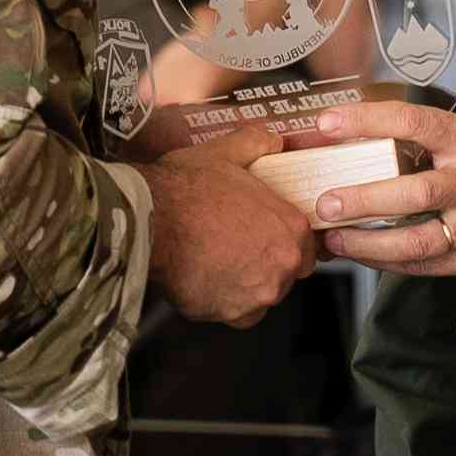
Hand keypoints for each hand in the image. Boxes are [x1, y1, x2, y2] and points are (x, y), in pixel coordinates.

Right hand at [143, 136, 318, 323]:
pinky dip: (223, 299)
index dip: (283, 237)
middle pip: (286, 272)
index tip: (265, 233)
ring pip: (261, 294)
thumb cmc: (185, 189)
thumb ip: (258, 143)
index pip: (306, 245)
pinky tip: (206, 276)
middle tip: (237, 244)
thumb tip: (271, 142)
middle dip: (266, 261)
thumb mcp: (227, 151)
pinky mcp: (227, 314)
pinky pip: (234, 312)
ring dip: (246, 282)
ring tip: (217, 258)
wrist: (149, 221)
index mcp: (290, 229)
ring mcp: (256, 294)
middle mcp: (281, 266)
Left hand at [308, 103, 455, 276]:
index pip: (413, 124)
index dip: (367, 121)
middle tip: (324, 203)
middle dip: (361, 200)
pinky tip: (371, 259)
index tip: (329, 122)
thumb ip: (444, 143)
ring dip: (369, 244)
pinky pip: (431, 266)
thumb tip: (387, 146)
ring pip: (417, 240)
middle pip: (410, 192)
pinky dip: (396, 264)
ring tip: (335, 241)